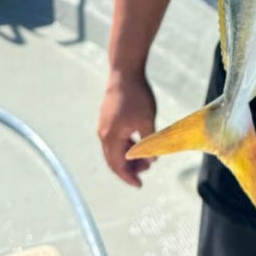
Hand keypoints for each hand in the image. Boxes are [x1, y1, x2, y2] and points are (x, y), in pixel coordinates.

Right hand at [98, 72, 157, 187]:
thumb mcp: (147, 121)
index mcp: (111, 137)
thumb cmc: (137, 96)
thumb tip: (152, 159)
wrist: (125, 71)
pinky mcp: (107, 116)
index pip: (117, 166)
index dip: (128, 177)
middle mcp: (103, 133)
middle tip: (147, 170)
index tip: (139, 185)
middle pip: (113, 159)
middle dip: (129, 168)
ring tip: (147, 156)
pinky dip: (125, 145)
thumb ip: (149, 143)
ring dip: (129, 156)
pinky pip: (115, 138)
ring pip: (114, 148)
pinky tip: (139, 141)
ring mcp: (104, 124)